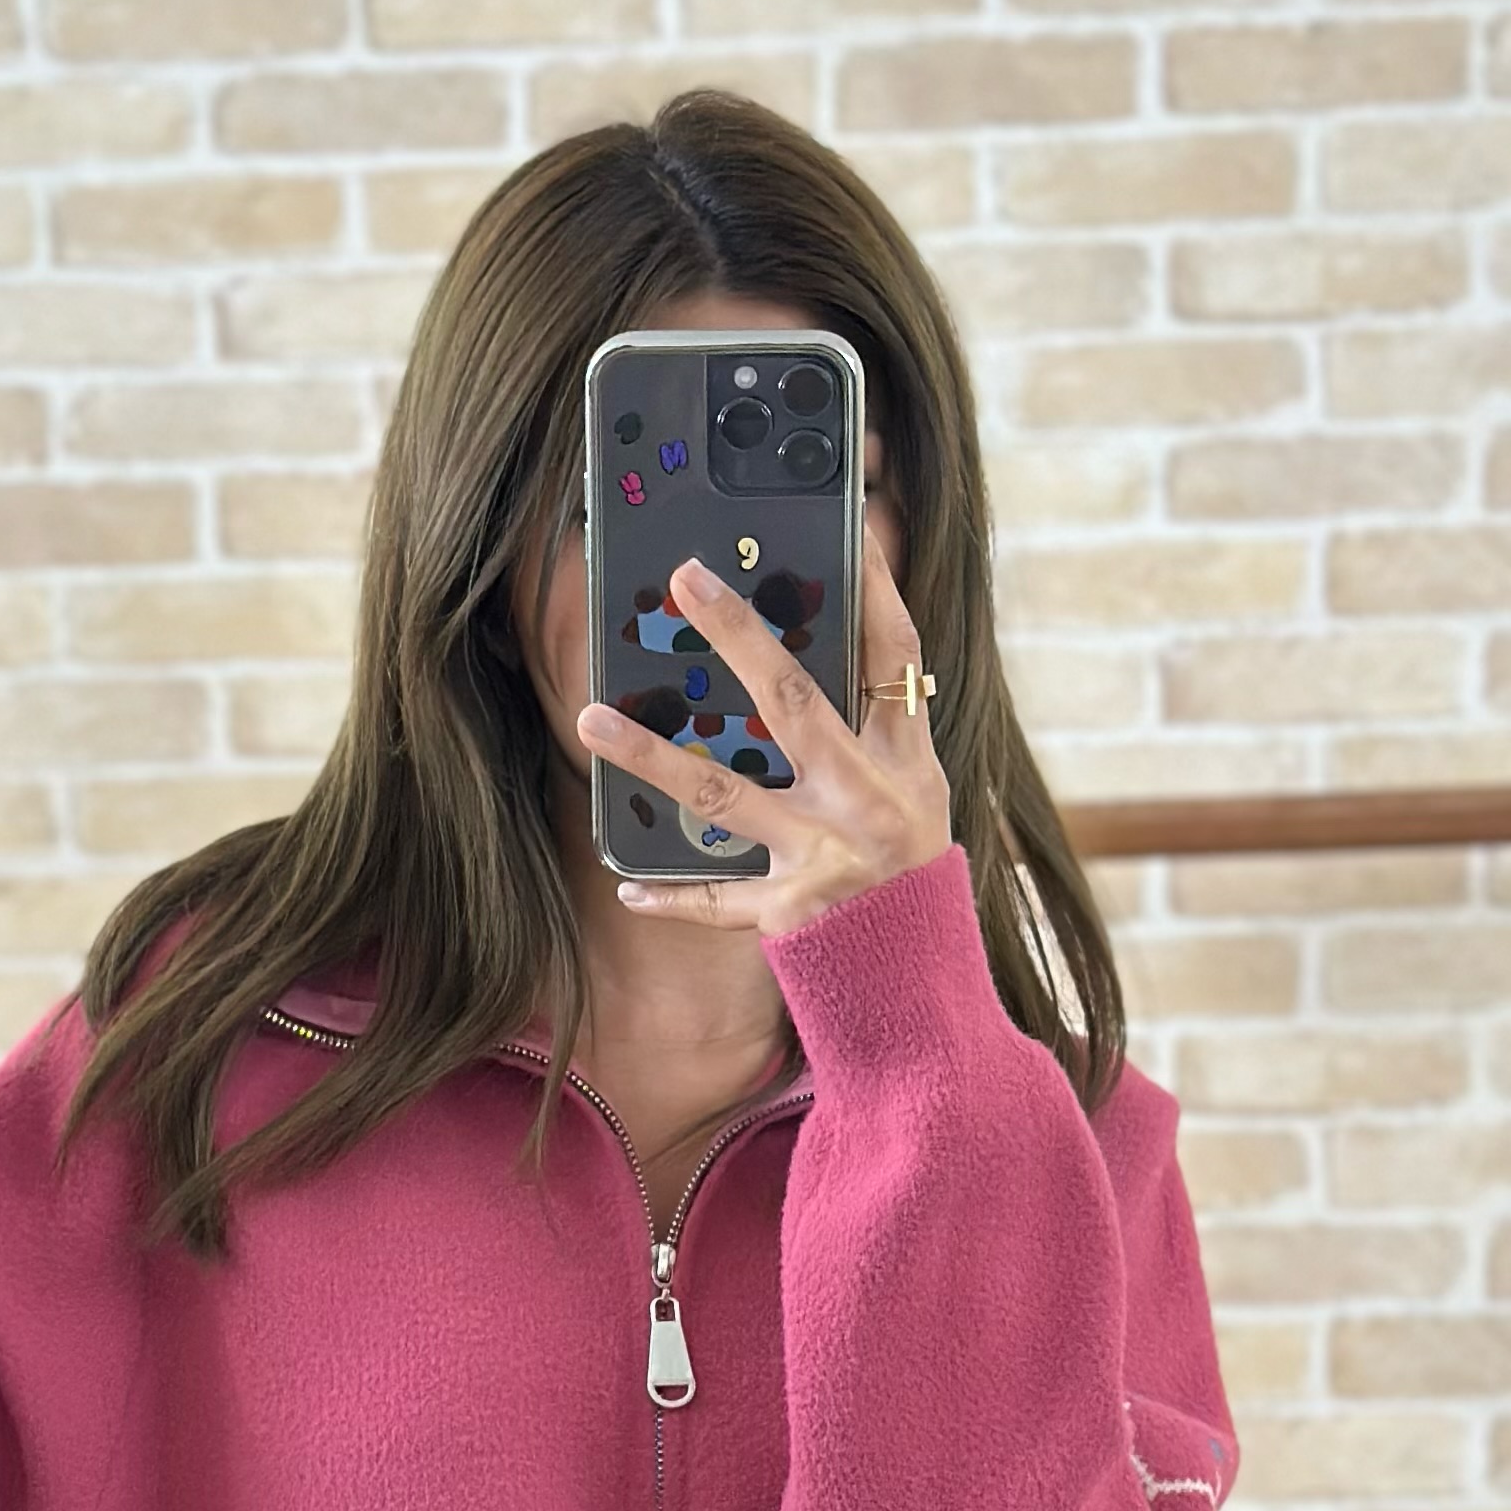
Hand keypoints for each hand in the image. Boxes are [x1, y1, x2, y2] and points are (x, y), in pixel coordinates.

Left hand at [577, 501, 954, 935]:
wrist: (919, 983)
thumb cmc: (908, 879)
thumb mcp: (914, 798)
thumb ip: (871, 737)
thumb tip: (804, 665)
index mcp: (906, 763)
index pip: (896, 660)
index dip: (876, 593)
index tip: (848, 527)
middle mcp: (868, 800)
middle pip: (794, 699)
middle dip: (739, 634)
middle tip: (687, 579)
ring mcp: (826, 856)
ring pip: (724, 794)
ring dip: (651, 756)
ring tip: (590, 722)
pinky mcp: (791, 913)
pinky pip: (716, 901)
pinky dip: (671, 896)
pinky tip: (627, 886)